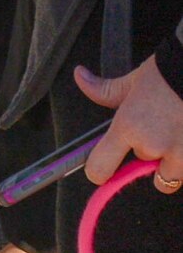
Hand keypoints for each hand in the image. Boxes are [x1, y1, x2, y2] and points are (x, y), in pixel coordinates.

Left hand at [77, 54, 182, 189]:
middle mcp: (153, 146)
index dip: (98, 172)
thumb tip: (79, 76)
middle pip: (142, 165)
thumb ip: (104, 90)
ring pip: (169, 176)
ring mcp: (181, 156)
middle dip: (148, 152)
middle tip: (156, 130)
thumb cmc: (168, 75)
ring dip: (171, 163)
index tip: (100, 171)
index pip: (101, 167)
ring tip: (176, 136)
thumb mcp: (133, 81)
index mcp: (128, 127)